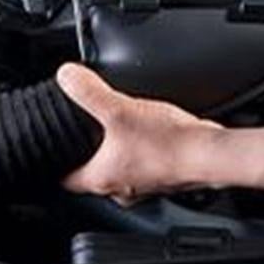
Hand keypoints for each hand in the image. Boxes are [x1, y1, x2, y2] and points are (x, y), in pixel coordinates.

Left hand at [57, 64, 223, 205]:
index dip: (55, 162)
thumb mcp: (119, 109)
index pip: (64, 180)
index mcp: (101, 178)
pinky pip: (144, 163)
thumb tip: (66, 76)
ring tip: (118, 126)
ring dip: (117, 150)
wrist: (209, 153)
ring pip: (120, 167)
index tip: (53, 148)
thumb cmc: (168, 142)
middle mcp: (121, 187)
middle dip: (88, 152)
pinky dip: (141, 149)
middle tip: (85, 130)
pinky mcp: (164, 175)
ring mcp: (145, 184)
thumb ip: (89, 92)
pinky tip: (149, 130)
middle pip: (92, 172)